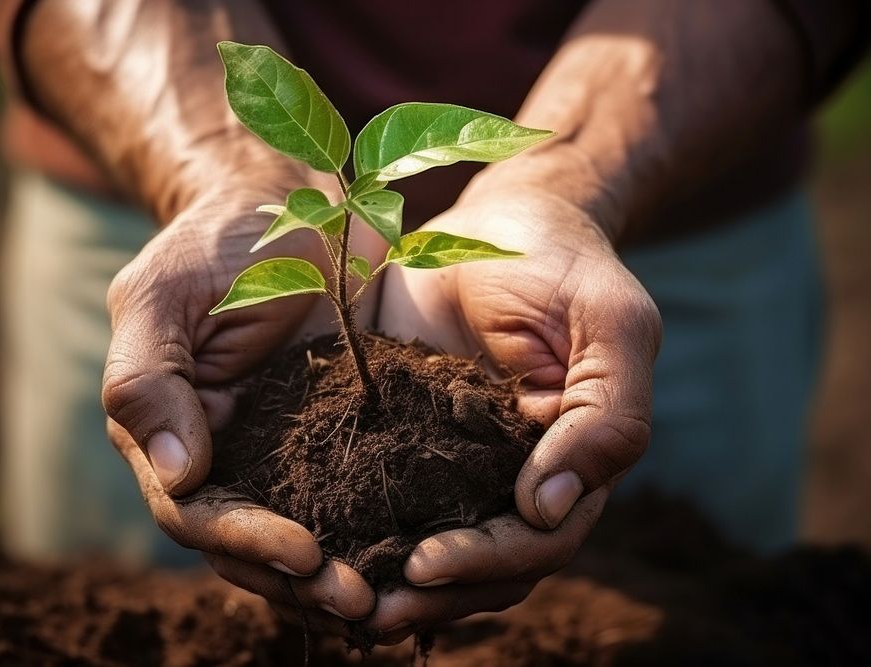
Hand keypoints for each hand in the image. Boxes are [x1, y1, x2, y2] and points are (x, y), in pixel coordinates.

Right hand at [103, 175, 383, 624]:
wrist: (294, 204)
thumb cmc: (219, 239)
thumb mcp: (163, 294)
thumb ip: (147, 377)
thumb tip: (173, 472)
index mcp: (169, 430)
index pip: (195, 511)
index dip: (245, 542)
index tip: (305, 555)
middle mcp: (223, 454)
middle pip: (247, 544)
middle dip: (298, 579)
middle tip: (360, 603)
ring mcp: (282, 450)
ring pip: (301, 534)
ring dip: (338, 575)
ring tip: (389, 603)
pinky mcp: (338, 435)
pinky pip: (351, 497)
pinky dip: (373, 533)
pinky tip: (416, 556)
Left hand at [368, 176, 660, 641]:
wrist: (498, 220)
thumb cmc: (564, 266)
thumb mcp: (610, 326)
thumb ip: (607, 415)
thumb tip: (552, 507)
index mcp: (570, 465)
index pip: (537, 540)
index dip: (487, 562)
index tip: (427, 566)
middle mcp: (512, 479)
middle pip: (480, 564)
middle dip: (428, 594)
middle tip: (368, 610)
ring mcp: (454, 463)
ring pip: (430, 545)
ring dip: (385, 580)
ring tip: (331, 598)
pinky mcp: (401, 436)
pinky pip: (380, 496)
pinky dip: (353, 527)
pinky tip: (309, 542)